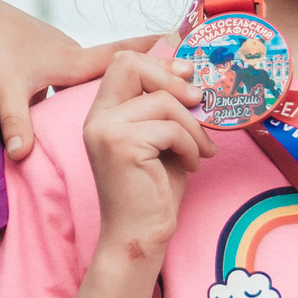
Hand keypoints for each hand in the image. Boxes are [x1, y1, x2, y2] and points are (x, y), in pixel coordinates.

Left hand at [0, 0, 174, 158]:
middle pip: (122, 66)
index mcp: (72, 61)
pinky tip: (89, 101)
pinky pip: (75, 74)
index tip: (190, 42)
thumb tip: (20, 155)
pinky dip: (90, 83)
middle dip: (152, 73)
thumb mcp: (4, 85)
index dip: (158, 51)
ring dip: (121, 79)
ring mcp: (57, 51)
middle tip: (187, 76)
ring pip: (98, 71)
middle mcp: (71, 53)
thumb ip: (15, 121)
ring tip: (150, 93)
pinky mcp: (42, 56)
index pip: (127, 55)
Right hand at [82, 49, 211, 267]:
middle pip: (131, 64)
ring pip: (162, 101)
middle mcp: (96, 117)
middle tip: (198, 103)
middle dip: (172, 79)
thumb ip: (165, 108)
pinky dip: (191, 145)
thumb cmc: (152, 191)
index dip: (159, 63)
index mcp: (103, 113)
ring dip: (192, 126)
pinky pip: (170, 128)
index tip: (188, 77)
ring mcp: (105, 130)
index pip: (124, 62)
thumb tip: (190, 72)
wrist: (139, 235)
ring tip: (200, 151)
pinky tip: (193, 164)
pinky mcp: (121, 146)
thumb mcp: (161, 139)